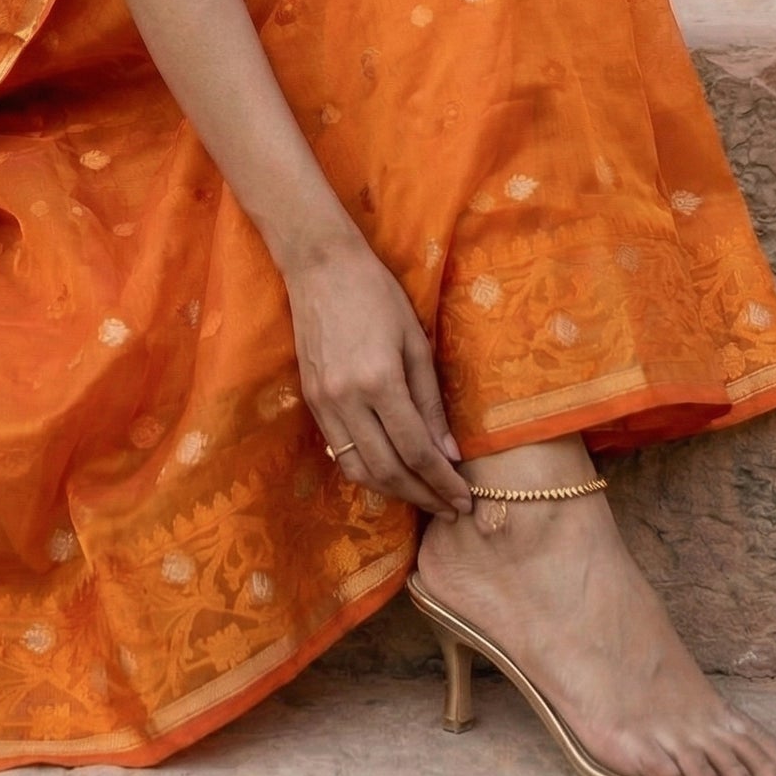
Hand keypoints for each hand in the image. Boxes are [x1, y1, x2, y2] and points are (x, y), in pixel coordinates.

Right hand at [284, 237, 470, 518]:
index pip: (417, 451)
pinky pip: (339, 452)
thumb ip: (431, 402)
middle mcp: (348, 400)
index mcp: (380, 382)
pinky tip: (389, 472)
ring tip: (423, 496)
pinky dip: (367, 471)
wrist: (320, 266)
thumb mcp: (416, 342)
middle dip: (422, 496)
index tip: (465, 501)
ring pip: (359, 470)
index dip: (443, 483)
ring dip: (394, 491)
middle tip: (450, 509)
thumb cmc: (377, 294)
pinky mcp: (310, 401)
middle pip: (388, 470)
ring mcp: (323, 404)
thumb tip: (450, 454)